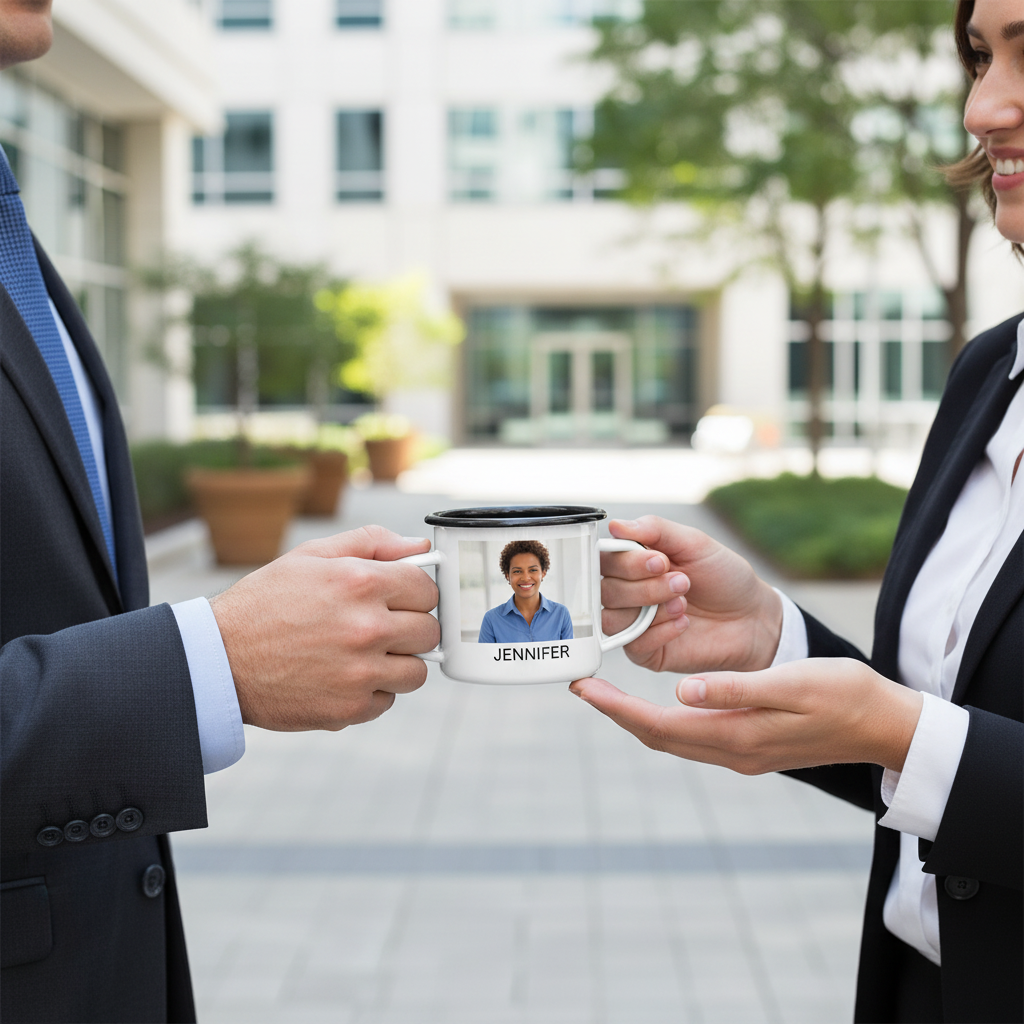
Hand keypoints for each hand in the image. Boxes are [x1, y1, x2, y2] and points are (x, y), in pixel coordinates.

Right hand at [210, 526, 438, 731]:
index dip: (414, 593)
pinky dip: (371, 692)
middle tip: (380, 628)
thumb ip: (371, 543)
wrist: (217, 660)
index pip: (427, 589)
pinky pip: (387, 700)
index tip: (399, 599)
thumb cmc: (263, 604)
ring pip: (416, 672)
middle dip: (409, 628)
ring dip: (397, 664)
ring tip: (363, 655)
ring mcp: (361, 672)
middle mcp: (367, 627)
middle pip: (429, 631)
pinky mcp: (350, 708)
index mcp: (361, 583)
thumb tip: (419, 546)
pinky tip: (342, 677)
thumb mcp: (311, 556)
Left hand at [570, 659, 922, 773]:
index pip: (660, 727)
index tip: (585, 689)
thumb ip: (736, 689)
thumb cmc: (845, 695)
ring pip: (675, 740)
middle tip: (585, 688)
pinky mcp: (753, 746)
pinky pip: (695, 738)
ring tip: (611, 694)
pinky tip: (661, 704)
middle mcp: (734, 752)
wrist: (886, 724)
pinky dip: (667, 722)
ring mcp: (743, 753)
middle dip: (618, 714)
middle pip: (659, 738)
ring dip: (639, 719)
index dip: (618, 709)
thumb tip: (682, 693)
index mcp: (738, 736)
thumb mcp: (792, 683)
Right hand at [600, 516, 781, 673]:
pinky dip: (660, 632)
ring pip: (612, 618)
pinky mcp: (646, 652)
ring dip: (650, 608)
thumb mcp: (694, 543)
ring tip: (684, 602)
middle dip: (645, 586)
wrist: (753, 617)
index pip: (604, 561)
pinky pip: (633, 645)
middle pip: (606, 590)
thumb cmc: (723, 577)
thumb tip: (616, 524)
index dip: (625, 562)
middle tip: (682, 582)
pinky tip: (684, 623)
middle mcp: (628, 593)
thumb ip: (655, 530)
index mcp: (633, 563)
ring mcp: (634, 624)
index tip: (660, 560)